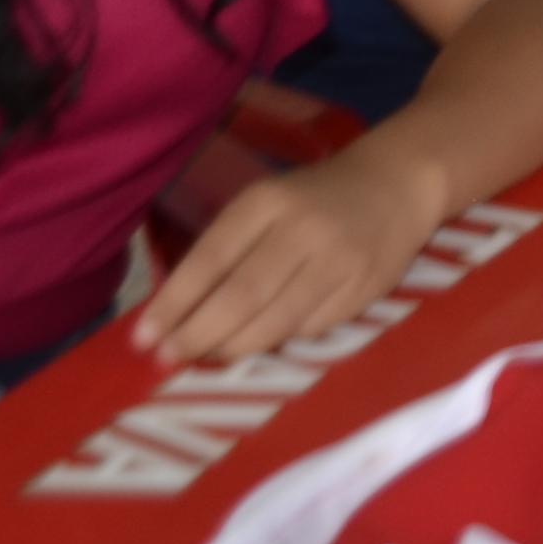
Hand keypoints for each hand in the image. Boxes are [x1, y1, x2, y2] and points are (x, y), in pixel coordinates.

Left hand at [136, 147, 443, 365]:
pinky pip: (311, 329)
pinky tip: (263, 342)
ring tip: (208, 357)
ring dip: (234, 348)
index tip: (143, 339)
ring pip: (276, 322)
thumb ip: (226, 250)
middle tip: (168, 360)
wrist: (399, 183)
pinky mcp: (366, 289)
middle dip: (197, 335)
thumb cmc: (314, 199)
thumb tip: (174, 315)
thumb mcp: (266, 205)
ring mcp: (339, 261)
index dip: (173, 304)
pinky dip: (280, 341)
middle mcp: (304, 229)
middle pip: (241, 297)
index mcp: (268, 202)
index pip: (210, 259)